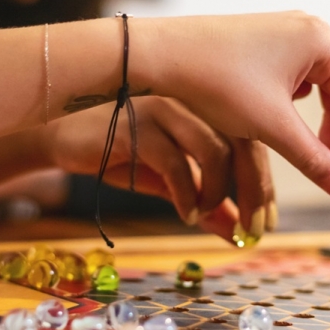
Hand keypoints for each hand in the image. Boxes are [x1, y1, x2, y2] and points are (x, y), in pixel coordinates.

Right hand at [47, 97, 276, 244]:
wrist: (64, 135)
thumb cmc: (121, 150)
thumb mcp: (170, 179)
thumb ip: (205, 198)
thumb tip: (236, 230)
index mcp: (209, 104)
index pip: (254, 139)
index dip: (264, 184)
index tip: (265, 223)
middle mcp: (194, 99)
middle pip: (244, 141)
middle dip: (254, 192)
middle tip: (251, 230)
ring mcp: (166, 107)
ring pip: (215, 149)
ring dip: (217, 193)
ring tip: (207, 216)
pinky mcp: (137, 123)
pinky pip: (176, 162)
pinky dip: (187, 194)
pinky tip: (186, 213)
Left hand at [136, 12, 329, 197]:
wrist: (163, 56)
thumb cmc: (216, 81)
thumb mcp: (270, 126)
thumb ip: (312, 157)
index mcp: (320, 41)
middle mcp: (308, 31)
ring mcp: (285, 34)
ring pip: (321, 87)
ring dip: (323, 124)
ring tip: (317, 155)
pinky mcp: (264, 44)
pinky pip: (297, 80)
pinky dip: (300, 110)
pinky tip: (287, 127)